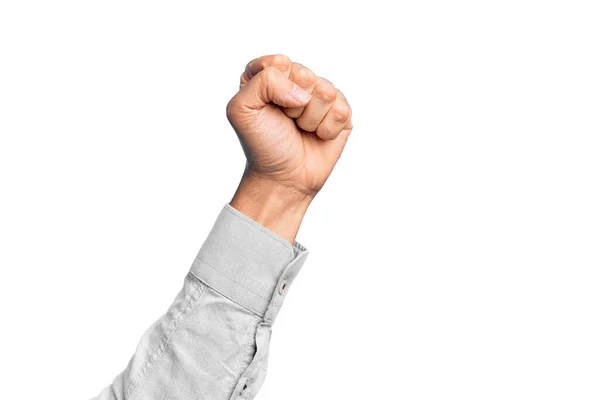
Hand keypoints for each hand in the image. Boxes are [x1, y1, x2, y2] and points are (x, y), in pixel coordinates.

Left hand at [226, 55, 352, 243]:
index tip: (267, 108)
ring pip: (327, 92)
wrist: (283, 178)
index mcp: (269, 74)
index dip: (275, 88)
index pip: (279, 62)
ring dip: (310, 119)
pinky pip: (342, 109)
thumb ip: (262, 82)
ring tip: (301, 129)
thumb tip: (303, 93)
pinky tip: (317, 136)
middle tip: (286, 121)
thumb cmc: (262, 144)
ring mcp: (320, 96)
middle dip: (294, 105)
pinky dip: (327, 129)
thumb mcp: (241, 110)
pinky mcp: (340, 113)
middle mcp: (295, 81)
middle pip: (305, 75)